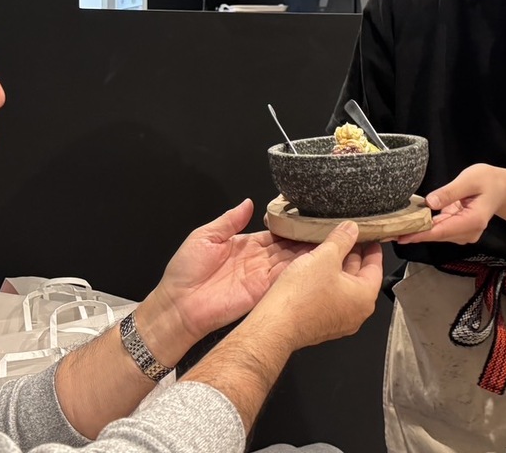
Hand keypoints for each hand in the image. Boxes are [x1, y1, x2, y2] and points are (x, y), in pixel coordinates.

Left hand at [140, 199, 312, 359]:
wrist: (178, 304)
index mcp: (244, 245)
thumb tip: (248, 202)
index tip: (306, 217)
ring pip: (290, 262)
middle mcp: (256, 260)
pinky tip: (313, 259)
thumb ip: (229, 221)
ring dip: (306, 253)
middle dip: (304, 239)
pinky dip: (298, 270)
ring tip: (327, 240)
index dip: (289, 226)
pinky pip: (283, 278)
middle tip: (324, 228)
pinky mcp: (261, 292)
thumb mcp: (205, 236)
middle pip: (286, 247)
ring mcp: (260, 276)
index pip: (274, 234)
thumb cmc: (185, 271)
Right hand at [245, 221, 382, 350]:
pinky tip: (314, 269)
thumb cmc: (302, 296)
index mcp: (364, 297)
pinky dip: (326, 282)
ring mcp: (338, 320)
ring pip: (343, 288)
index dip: (372, 248)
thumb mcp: (325, 257)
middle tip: (346, 238)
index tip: (369, 237)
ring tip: (327, 249)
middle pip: (359, 277)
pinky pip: (330, 298)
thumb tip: (351, 229)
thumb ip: (341, 240)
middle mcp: (356, 312)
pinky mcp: (322, 323)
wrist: (276, 325)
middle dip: (352, 256)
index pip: (375, 267)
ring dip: (337, 268)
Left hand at [397, 163, 505, 244]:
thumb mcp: (469, 179)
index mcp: (473, 220)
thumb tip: (430, 203)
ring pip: (436, 234)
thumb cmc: (487, 180)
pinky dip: (424, 227)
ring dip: (416, 232)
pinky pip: (439, 230)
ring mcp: (464, 233)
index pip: (441, 231)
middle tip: (387, 233)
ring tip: (393, 229)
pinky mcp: (459, 230)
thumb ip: (450, 192)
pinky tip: (408, 225)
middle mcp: (469, 232)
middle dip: (413, 234)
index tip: (401, 237)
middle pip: (437, 235)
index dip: (420, 235)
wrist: (502, 188)